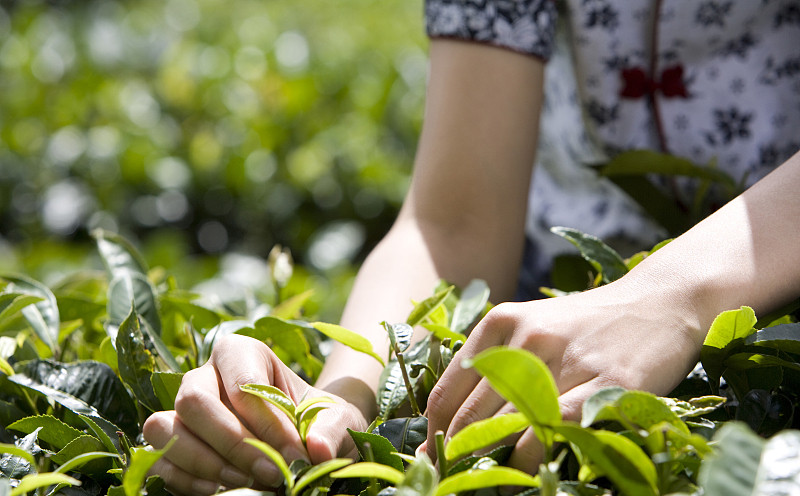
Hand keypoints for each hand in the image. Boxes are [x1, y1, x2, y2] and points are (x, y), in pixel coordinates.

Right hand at [143, 334, 367, 494]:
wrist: (305, 441)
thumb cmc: (318, 420)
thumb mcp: (338, 419)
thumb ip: (333, 429)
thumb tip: (316, 450)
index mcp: (242, 353)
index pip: (244, 384)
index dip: (268, 424)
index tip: (297, 455)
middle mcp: (204, 375)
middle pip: (194, 400)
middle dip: (232, 443)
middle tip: (270, 473)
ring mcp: (182, 410)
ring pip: (165, 427)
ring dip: (203, 461)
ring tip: (244, 482)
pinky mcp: (171, 444)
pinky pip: (160, 460)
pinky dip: (186, 479)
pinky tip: (221, 491)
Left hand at [425, 276, 703, 471]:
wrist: (660, 302)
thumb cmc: (586, 324)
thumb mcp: (532, 326)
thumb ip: (494, 362)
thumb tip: (452, 418)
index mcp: (501, 322)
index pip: (449, 391)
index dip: (435, 433)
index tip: (431, 459)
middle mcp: (527, 338)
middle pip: (472, 415)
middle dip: (456, 456)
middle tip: (450, 479)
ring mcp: (568, 360)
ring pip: (509, 428)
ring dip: (490, 464)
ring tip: (484, 484)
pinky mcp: (608, 383)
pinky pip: (555, 431)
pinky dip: (533, 462)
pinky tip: (525, 476)